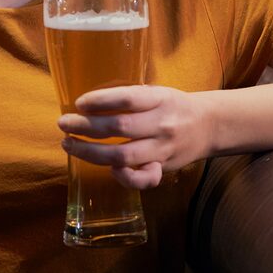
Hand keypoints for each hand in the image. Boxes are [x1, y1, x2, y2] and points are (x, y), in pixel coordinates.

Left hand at [58, 85, 213, 189]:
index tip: (79, 103)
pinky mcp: (162, 168)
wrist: (209, 125)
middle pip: (119, 127)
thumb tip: (88, 104)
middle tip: (64, 124)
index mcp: (160, 99)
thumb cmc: (173, 106)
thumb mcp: (157, 92)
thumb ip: (130, 98)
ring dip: (90, 152)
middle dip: (85, 127)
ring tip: (69, 144)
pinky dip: (122, 176)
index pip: (127, 99)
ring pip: (122, 155)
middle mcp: (162, 124)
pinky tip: (107, 168)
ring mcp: (162, 148)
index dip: (99, 101)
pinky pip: (141, 179)